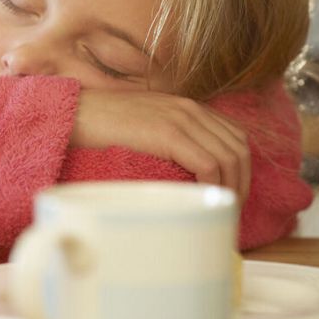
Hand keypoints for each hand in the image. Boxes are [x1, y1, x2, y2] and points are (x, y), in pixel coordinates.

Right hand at [70, 89, 250, 201]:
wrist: (76, 113)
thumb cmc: (104, 127)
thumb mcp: (147, 127)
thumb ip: (169, 138)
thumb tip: (184, 172)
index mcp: (188, 107)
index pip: (235, 136)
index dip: (241, 168)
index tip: (232, 194)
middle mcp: (191, 109)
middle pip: (238, 148)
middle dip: (242, 182)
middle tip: (231, 209)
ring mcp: (182, 119)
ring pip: (229, 157)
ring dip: (231, 188)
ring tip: (221, 211)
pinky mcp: (169, 133)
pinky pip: (208, 163)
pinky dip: (213, 185)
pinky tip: (204, 199)